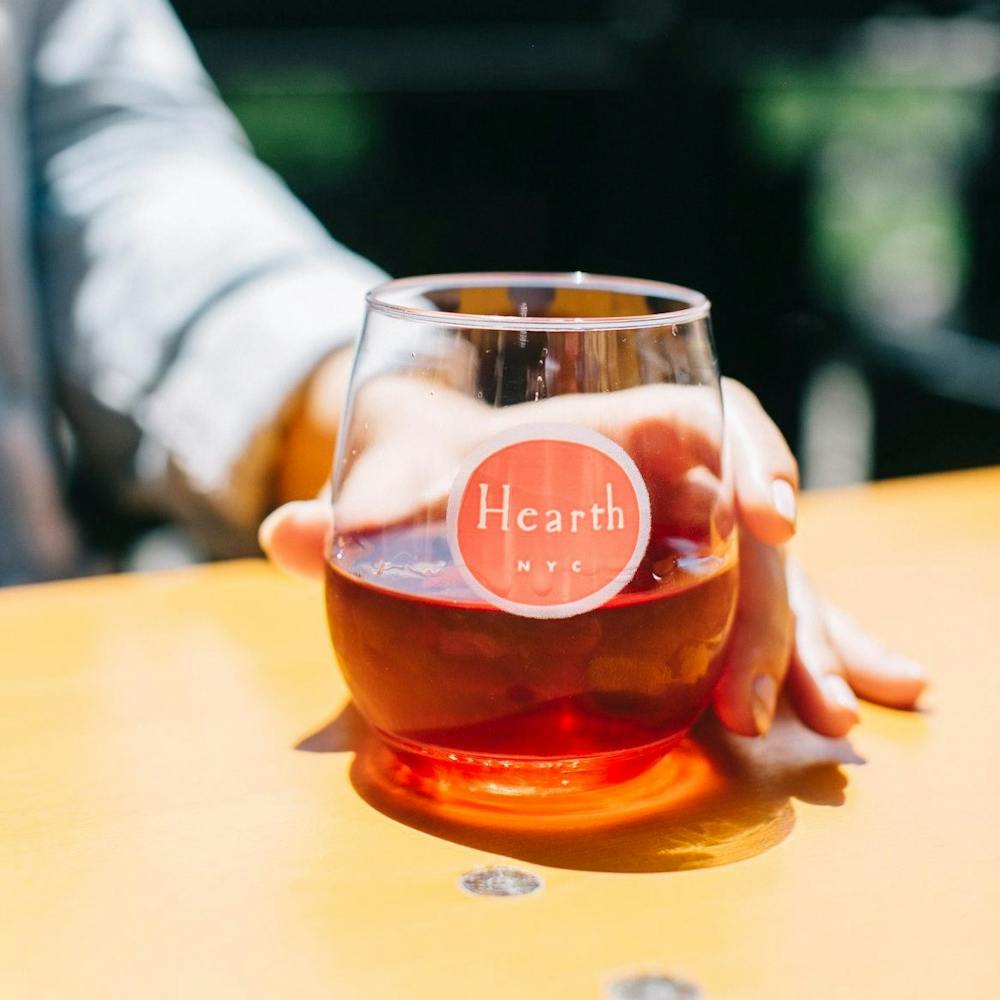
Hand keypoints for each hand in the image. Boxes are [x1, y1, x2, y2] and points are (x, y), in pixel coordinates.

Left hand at [260, 374, 926, 737]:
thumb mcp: (396, 461)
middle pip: (746, 526)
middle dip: (773, 605)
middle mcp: (657, 472)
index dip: (752, 458)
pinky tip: (813, 709)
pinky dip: (785, 652)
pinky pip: (746, 610)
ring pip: (764, 576)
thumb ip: (353, 503)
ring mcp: (673, 528)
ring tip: (817, 719)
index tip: (773, 522)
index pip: (705, 418)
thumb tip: (281, 535)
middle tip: (752, 697)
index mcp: (607, 419)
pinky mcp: (674, 576)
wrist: (436, 451)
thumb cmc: (427, 443)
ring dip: (797, 644)